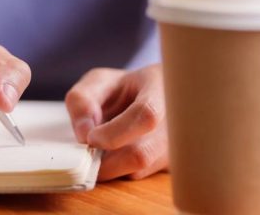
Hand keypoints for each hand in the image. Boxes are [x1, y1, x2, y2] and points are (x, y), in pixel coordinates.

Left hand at [65, 64, 167, 180]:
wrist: (152, 96)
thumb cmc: (125, 88)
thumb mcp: (98, 82)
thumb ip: (83, 100)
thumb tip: (83, 135)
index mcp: (160, 89)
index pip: (147, 114)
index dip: (116, 132)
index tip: (92, 138)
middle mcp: (176, 121)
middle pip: (142, 153)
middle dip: (105, 159)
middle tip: (86, 151)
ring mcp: (176, 147)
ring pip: (138, 170)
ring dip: (110, 166)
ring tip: (100, 147)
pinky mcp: (169, 165)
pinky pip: (140, 177)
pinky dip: (119, 171)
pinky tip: (113, 155)